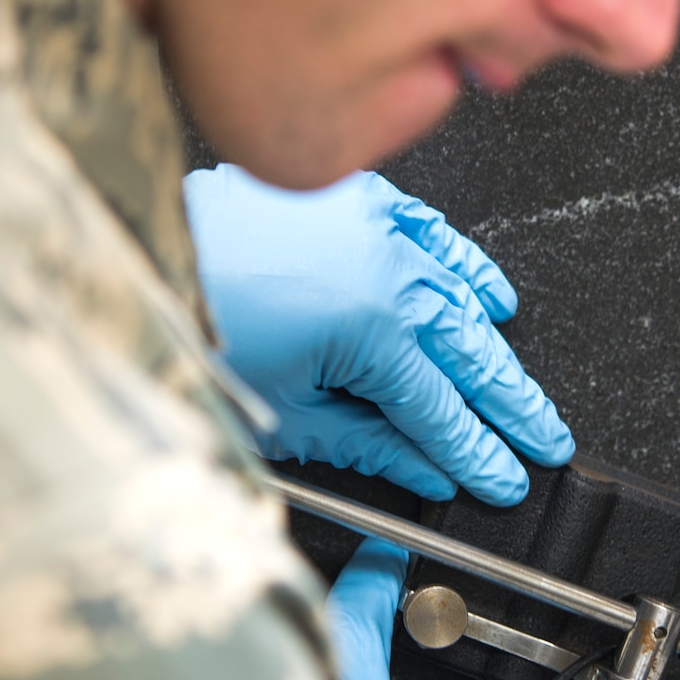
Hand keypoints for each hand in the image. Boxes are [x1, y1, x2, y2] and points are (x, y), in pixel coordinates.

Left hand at [185, 165, 573, 504]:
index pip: (441, 408)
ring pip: (459, 294)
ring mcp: (372, 226)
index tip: (504, 479)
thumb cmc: (191, 328)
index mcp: (369, 327)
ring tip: (524, 390)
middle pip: (467, 352)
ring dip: (495, 345)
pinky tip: (489, 294)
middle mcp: (383, 268)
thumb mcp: (280, 413)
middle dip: (510, 406)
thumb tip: (424, 467)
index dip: (477, 453)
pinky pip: (430, 232)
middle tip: (544, 442)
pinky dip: (465, 265)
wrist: (135, 252)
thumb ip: (367, 442)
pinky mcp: (352, 199)